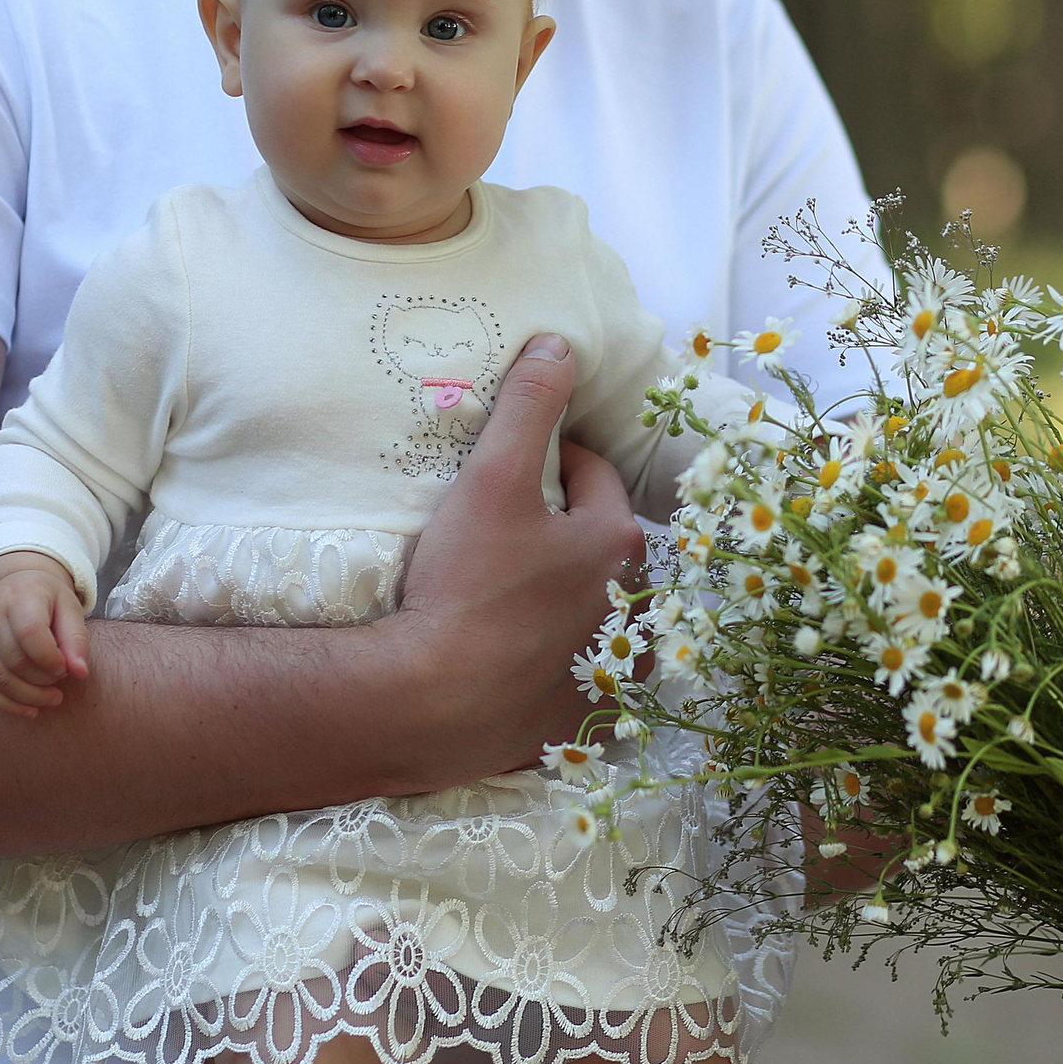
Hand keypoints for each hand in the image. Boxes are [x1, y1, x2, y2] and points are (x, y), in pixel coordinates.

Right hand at [0, 551, 88, 717]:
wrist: (11, 590)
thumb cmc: (46, 601)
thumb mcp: (68, 608)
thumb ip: (76, 639)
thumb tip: (80, 673)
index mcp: (18, 596)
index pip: (29, 633)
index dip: (50, 659)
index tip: (66, 668)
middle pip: (14, 660)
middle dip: (43, 679)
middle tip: (61, 681)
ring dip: (29, 696)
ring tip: (53, 698)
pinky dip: (8, 705)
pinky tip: (31, 710)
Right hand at [385, 333, 642, 782]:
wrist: (429, 704)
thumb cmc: (464, 586)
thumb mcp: (491, 480)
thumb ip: (527, 405)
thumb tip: (557, 342)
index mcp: (620, 543)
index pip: (593, 477)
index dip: (548, 465)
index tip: (503, 475)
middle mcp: (634, 609)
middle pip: (597, 545)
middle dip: (561, 532)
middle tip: (498, 536)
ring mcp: (613, 673)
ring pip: (595, 610)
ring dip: (565, 598)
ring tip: (506, 597)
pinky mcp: (585, 721)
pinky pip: (581, 677)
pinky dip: (558, 663)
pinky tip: (516, 657)